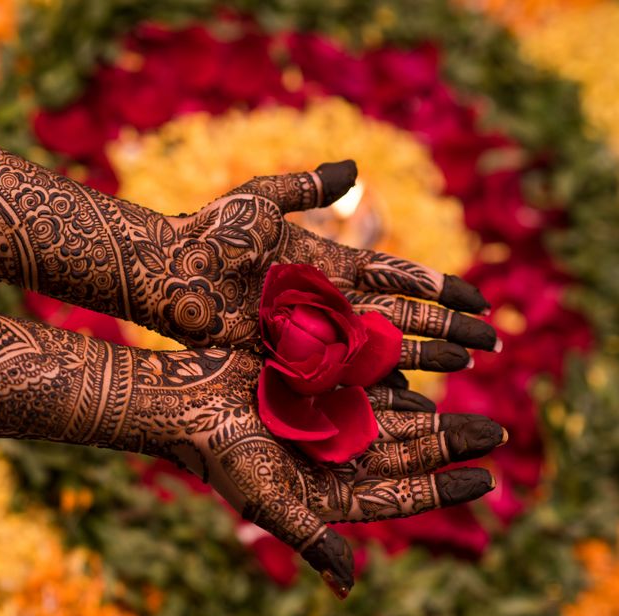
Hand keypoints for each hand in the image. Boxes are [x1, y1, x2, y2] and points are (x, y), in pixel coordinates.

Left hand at [123, 160, 496, 371]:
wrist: (169, 272)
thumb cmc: (210, 231)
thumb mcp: (261, 199)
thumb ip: (307, 187)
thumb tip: (357, 171)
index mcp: (327, 261)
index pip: (396, 274)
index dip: (438, 286)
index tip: (478, 298)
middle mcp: (327, 299)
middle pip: (400, 314)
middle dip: (447, 326)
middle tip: (493, 342)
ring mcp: (310, 330)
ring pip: (379, 346)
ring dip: (424, 355)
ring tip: (466, 365)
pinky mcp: (288, 356)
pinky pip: (341, 373)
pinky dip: (376, 384)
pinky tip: (409, 397)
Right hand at [138, 348, 502, 597]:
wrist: (184, 401)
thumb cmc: (220, 454)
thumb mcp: (266, 501)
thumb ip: (309, 537)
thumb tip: (346, 585)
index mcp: (327, 492)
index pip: (398, 495)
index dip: (443, 489)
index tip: (488, 480)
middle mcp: (332, 460)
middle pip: (404, 455)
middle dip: (449, 447)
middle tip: (496, 435)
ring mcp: (325, 424)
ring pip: (391, 423)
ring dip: (430, 420)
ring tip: (472, 415)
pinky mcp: (315, 391)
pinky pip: (367, 390)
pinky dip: (396, 389)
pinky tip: (424, 384)